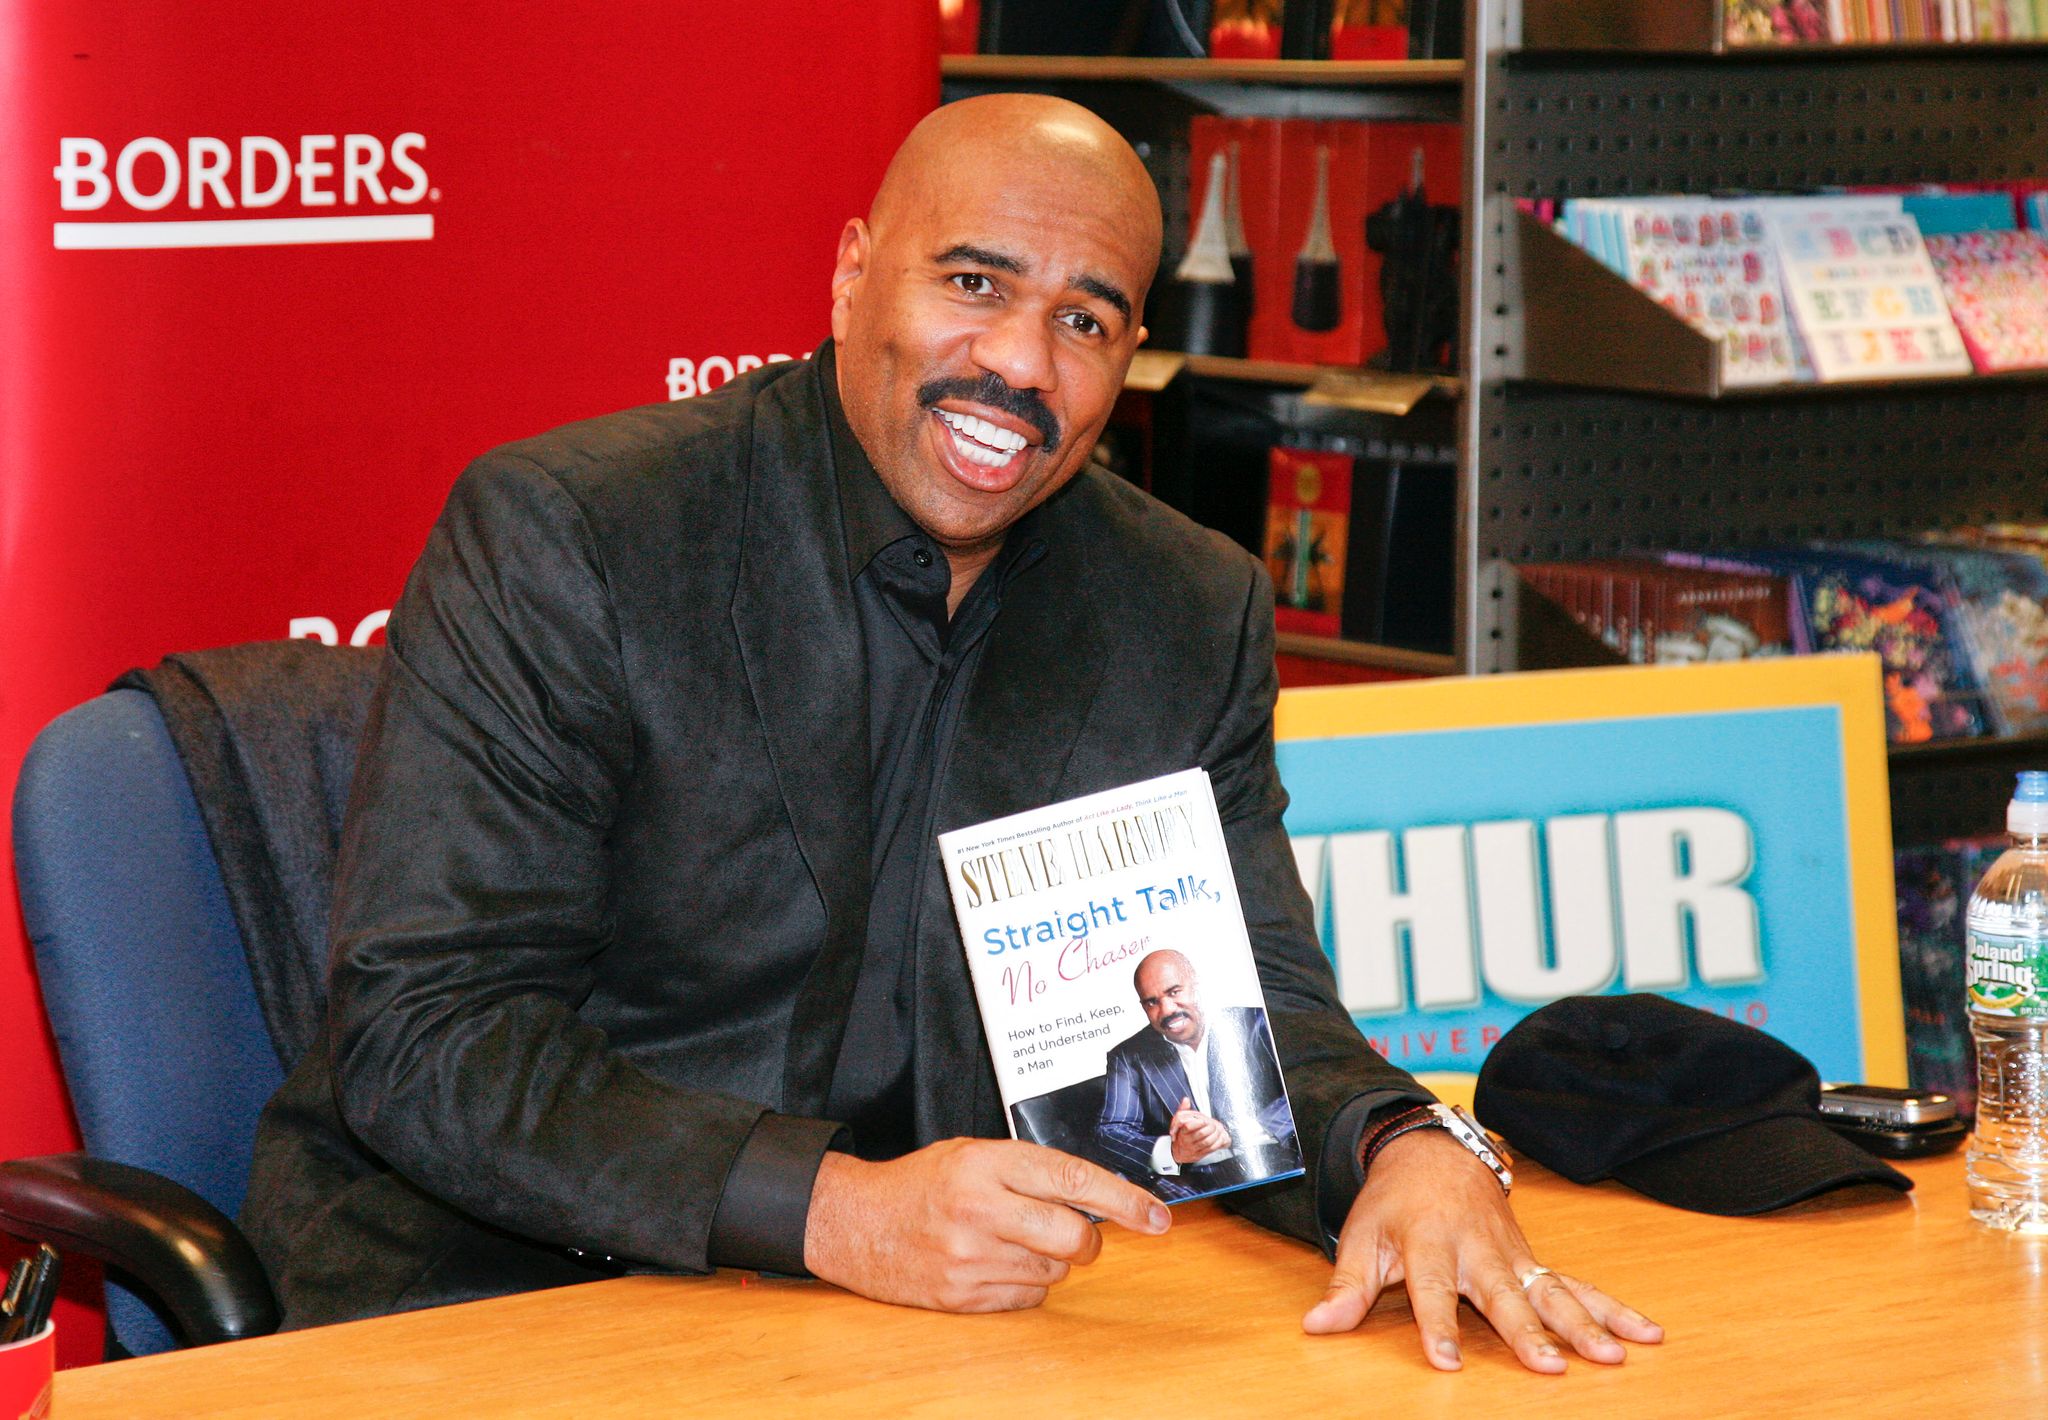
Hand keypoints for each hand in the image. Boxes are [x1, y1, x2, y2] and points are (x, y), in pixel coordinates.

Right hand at [803, 1138, 1169, 1312]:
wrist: (854, 1222)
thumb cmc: (920, 1183)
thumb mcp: (972, 1153)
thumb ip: (1030, 1171)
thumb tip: (1098, 1200)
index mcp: (986, 1163)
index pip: (1073, 1180)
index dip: (1124, 1200)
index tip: (1156, 1217)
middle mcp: (980, 1209)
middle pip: (1072, 1236)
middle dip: (1087, 1241)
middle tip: (1075, 1234)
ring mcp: (970, 1257)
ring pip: (1054, 1272)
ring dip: (1049, 1262)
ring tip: (1011, 1242)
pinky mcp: (962, 1296)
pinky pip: (1026, 1300)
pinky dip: (1024, 1287)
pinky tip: (994, 1266)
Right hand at [1168, 1096, 1231, 1162]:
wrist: (1179, 1152)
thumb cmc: (1181, 1134)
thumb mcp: (1179, 1121)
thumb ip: (1183, 1109)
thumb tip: (1186, 1100)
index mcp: (1182, 1132)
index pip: (1188, 1127)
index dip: (1198, 1123)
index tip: (1204, 1120)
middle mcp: (1187, 1141)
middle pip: (1201, 1134)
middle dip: (1210, 1127)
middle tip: (1214, 1124)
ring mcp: (1194, 1148)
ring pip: (1207, 1142)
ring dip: (1216, 1135)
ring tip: (1219, 1129)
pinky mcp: (1201, 1154)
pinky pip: (1211, 1149)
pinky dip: (1218, 1143)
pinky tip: (1221, 1138)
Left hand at [1302, 1128, 1663, 1372]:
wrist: (1434, 1151)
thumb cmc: (1393, 1202)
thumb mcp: (1359, 1236)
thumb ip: (1345, 1286)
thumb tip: (1316, 1328)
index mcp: (1428, 1242)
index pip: (1431, 1291)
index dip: (1436, 1326)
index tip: (1446, 1362)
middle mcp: (1475, 1248)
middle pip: (1503, 1294)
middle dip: (1527, 1331)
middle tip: (1551, 1365)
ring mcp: (1511, 1253)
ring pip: (1552, 1290)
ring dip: (1585, 1323)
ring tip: (1616, 1355)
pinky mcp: (1533, 1259)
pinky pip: (1578, 1284)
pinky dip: (1613, 1307)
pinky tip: (1648, 1332)